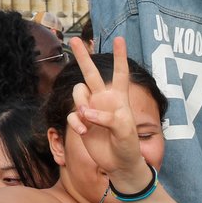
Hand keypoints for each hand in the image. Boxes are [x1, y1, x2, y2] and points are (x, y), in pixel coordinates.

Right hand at [65, 36, 147, 183]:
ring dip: (81, 104)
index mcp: (119, 98)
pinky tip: (85, 132)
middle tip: (75, 39)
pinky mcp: (82, 121)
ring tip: (90, 122)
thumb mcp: (125, 132)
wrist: (119, 163)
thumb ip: (108, 119)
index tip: (119, 39)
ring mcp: (91, 109)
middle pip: (92, 73)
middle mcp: (104, 99)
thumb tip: (86, 112)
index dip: (120, 56)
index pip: (120, 73)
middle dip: (83, 56)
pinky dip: (77, 122)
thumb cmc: (128, 145)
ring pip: (78, 92)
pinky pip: (73, 115)